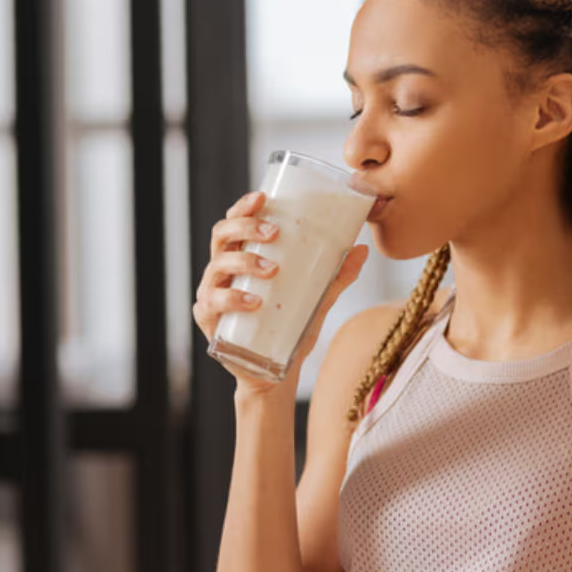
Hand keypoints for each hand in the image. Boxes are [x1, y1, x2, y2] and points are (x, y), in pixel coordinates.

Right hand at [192, 191, 369, 397]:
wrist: (274, 374)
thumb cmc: (290, 330)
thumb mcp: (317, 300)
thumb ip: (336, 276)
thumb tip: (363, 250)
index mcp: (242, 257)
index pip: (236, 222)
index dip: (244, 206)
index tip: (263, 197)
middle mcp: (223, 271)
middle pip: (222, 236)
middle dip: (245, 227)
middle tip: (274, 233)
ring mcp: (212, 294)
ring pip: (218, 265)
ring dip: (244, 261)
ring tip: (272, 269)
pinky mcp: (208, 321)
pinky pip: (214, 303)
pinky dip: (234, 299)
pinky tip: (256, 302)